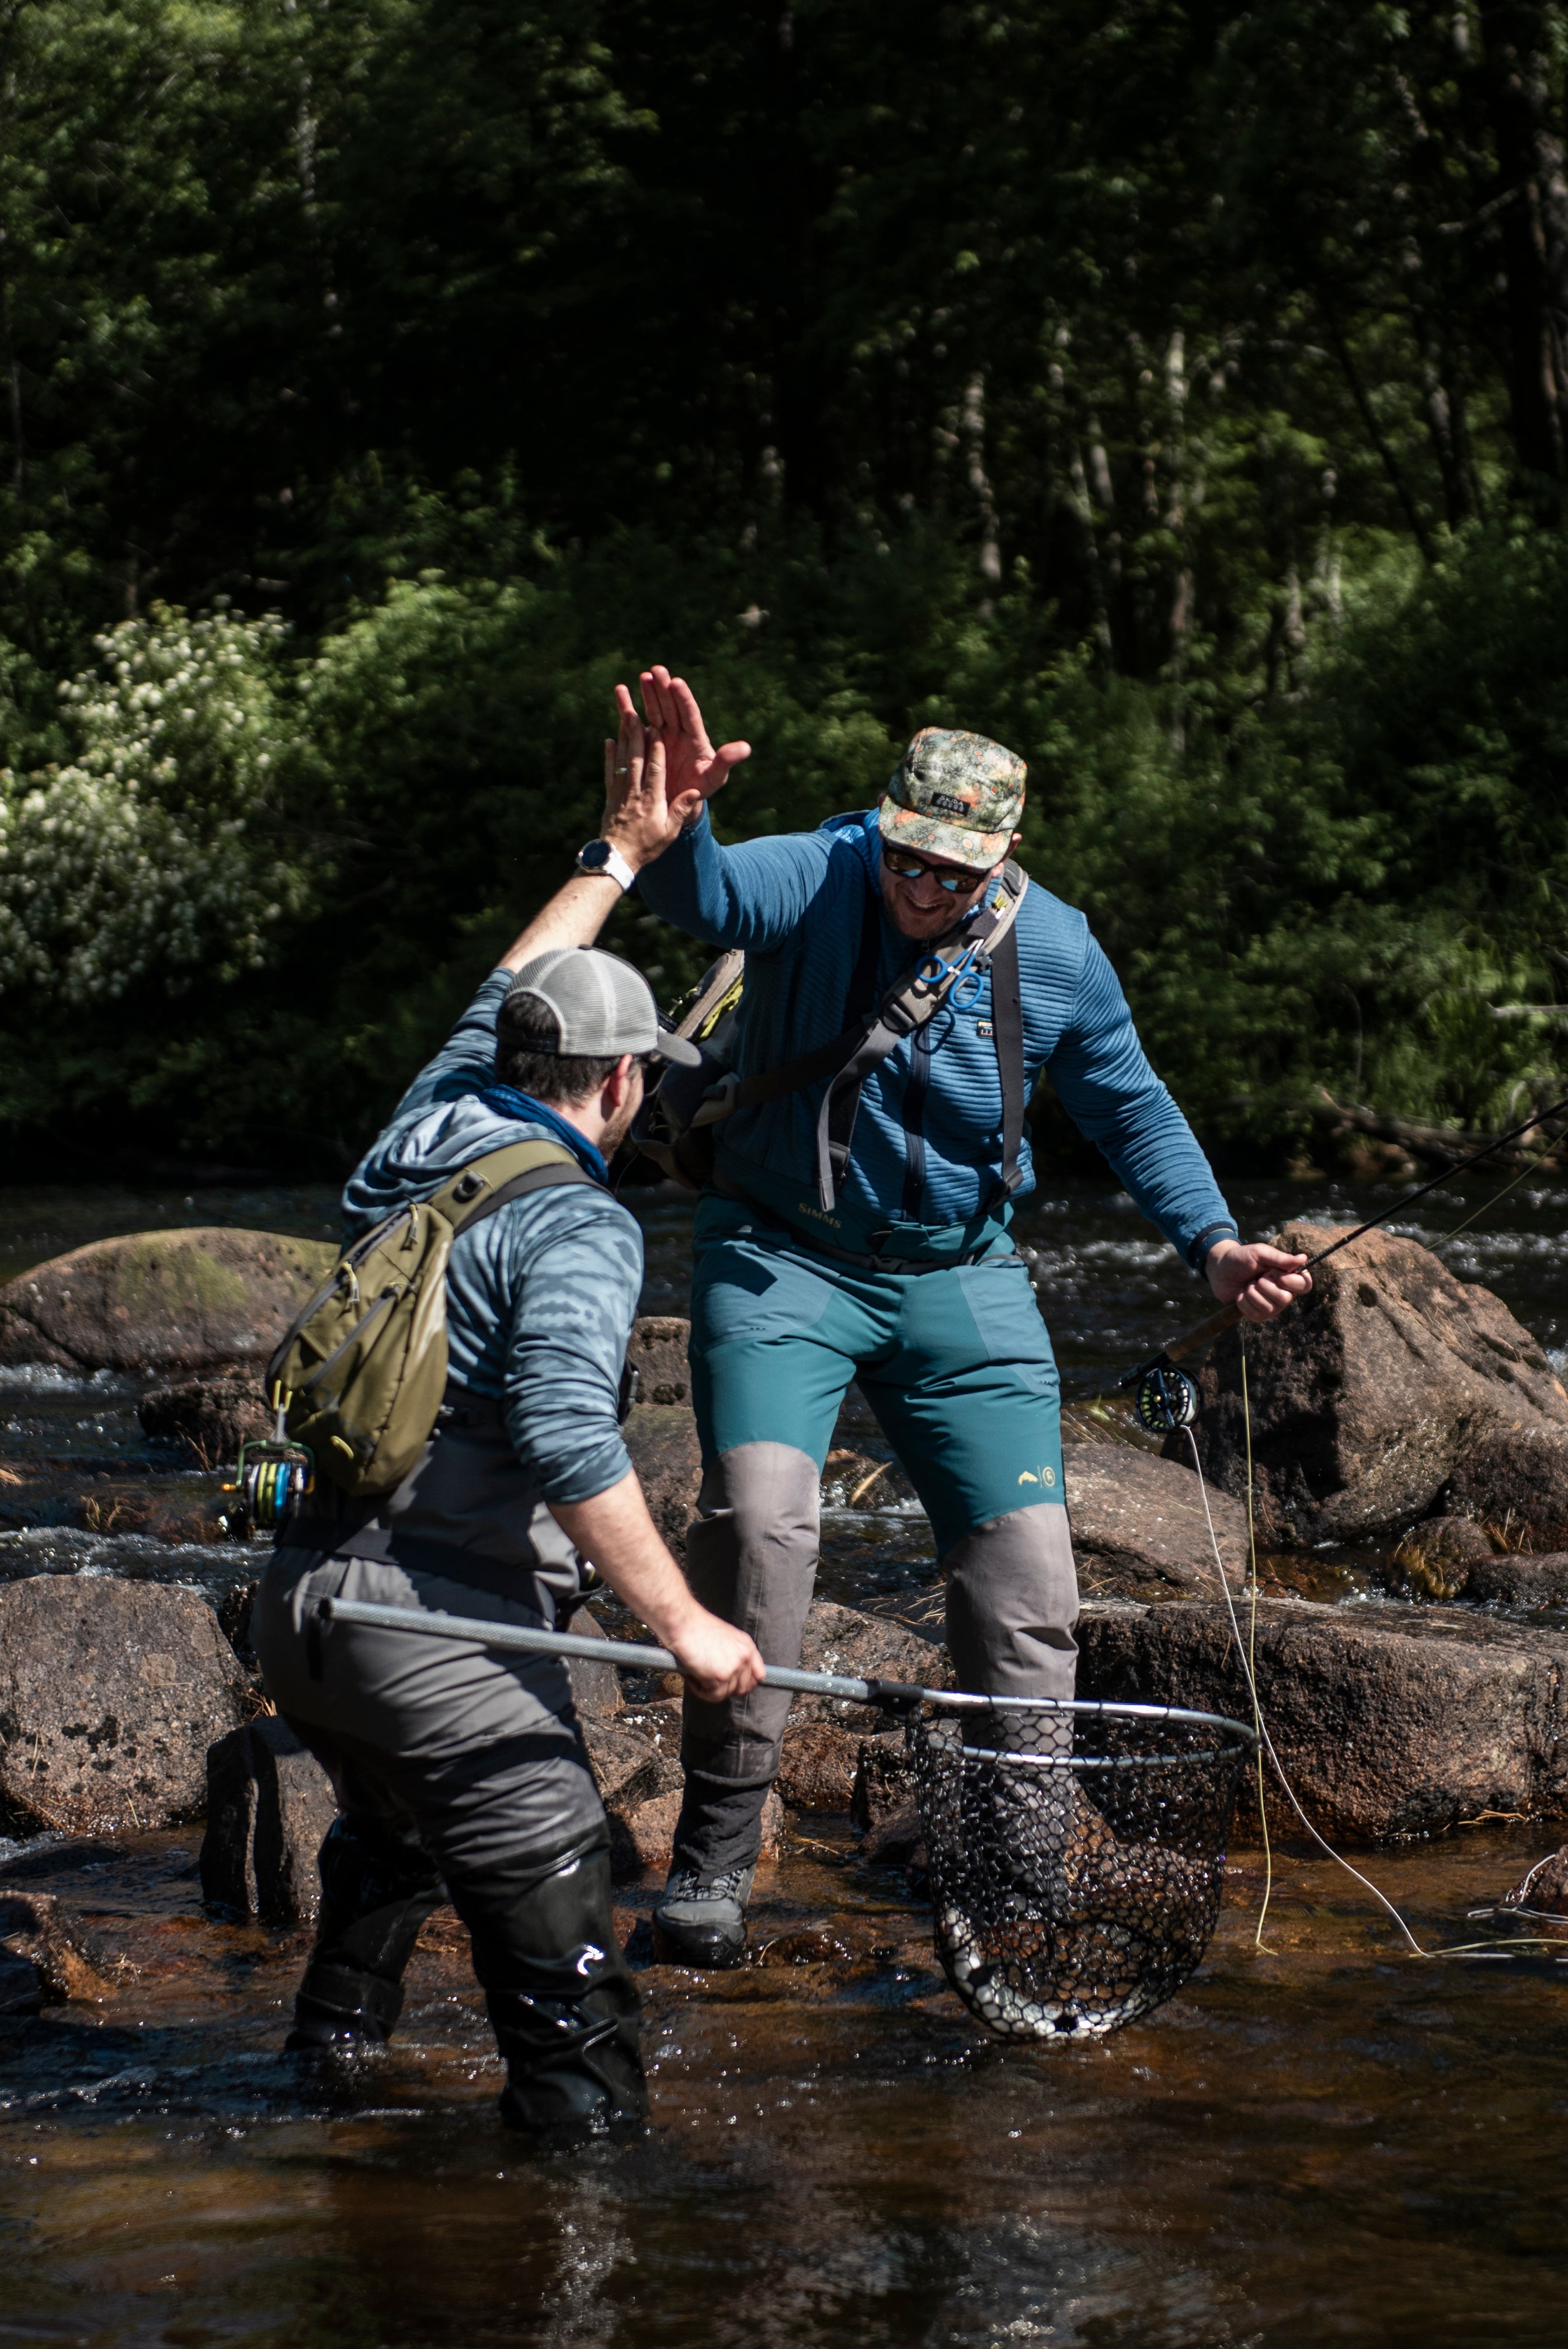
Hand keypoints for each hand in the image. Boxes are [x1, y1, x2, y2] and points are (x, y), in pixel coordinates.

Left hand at [600, 697, 681, 873]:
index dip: (655, 749)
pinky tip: (609, 740)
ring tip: (623, 717)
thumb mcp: (668, 832)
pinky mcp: (610, 796)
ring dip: (623, 738)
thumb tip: (695, 792)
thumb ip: (680, 811)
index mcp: (651, 801)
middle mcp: (634, 793)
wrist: (617, 859)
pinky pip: (610, 772)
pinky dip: (609, 756)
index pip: (655, 771)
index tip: (656, 729)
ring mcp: (620, 793)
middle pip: (636, 760)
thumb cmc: (647, 847)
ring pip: (622, 761)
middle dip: (635, 735)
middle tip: (634, 713)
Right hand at [636, 663, 749, 824]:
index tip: (677, 683)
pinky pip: (635, 722)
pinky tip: (620, 690)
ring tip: (644, 676)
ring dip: (649, 693)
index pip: (690, 714)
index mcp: (695, 738)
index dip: (684, 699)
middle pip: (671, 706)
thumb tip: (746, 748)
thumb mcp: (715, 777)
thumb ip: (726, 761)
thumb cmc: (700, 788)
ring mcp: (661, 735)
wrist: (678, 801)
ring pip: (655, 709)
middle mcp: (678, 732)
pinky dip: (627, 707)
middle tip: (657, 670)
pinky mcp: (645, 741)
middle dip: (664, 689)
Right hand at [665, 1603, 764, 1704]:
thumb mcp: (723, 1638)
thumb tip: (729, 1676)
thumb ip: (732, 1655)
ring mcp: (734, 1666)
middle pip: (743, 1688)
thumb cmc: (694, 1627)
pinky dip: (699, 1690)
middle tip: (708, 1680)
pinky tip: (692, 1675)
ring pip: (726, 1694)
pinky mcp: (721, 1676)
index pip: (758, 1675)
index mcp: (747, 1645)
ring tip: (695, 1672)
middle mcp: (744, 1656)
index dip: (744, 1684)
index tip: (731, 1685)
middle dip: (725, 1688)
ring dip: (708, 1688)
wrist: (681, 1621)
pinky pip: (712, 1696)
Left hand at [1205, 1237, 1311, 1324]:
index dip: (1291, 1282)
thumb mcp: (1259, 1253)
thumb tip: (1304, 1258)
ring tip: (1248, 1285)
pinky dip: (1245, 1303)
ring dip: (1253, 1294)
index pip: (1305, 1285)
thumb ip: (1280, 1258)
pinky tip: (1241, 1295)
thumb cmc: (1241, 1258)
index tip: (1275, 1273)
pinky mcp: (1257, 1314)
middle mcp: (1284, 1292)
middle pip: (1285, 1299)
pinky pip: (1256, 1315)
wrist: (1220, 1270)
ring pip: (1270, 1308)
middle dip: (1265, 1286)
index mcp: (1288, 1276)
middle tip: (1257, 1278)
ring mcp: (1271, 1305)